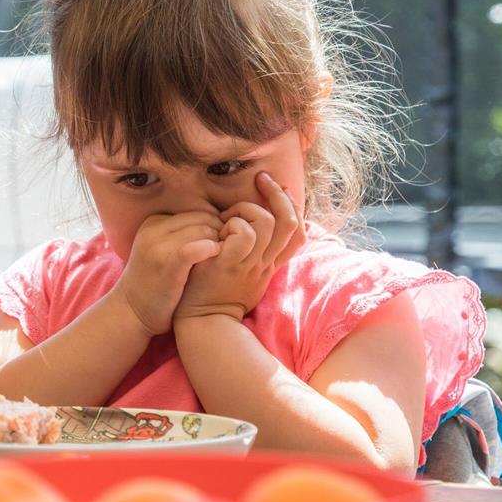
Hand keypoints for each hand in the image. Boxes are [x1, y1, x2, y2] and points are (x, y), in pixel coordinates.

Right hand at [110, 210, 223, 337]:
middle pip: (201, 218)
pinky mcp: (166, 265)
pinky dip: (210, 249)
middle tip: (225, 250)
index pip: (195, 212)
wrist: (131, 312)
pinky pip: (195, 248)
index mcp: (152, 222)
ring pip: (202, 230)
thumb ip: (180, 234)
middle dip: (218, 231)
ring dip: (218, 242)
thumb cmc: (154, 283)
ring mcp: (158, 247)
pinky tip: (216, 257)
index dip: (213, 225)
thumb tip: (217, 223)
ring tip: (222, 257)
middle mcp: (153, 230)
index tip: (220, 242)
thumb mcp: (158, 250)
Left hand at [174, 172, 305, 322]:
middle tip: (261, 179)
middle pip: (288, 222)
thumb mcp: (242, 275)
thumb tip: (250, 227)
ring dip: (245, 209)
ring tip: (226, 217)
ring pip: (266, 222)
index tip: (280, 189)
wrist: (203, 322)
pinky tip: (218, 232)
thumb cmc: (214, 295)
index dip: (293, 207)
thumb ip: (251, 254)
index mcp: (270, 266)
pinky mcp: (231, 264)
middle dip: (276, 195)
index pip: (297, 233)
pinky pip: (244, 233)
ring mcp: (250, 264)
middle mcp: (265, 264)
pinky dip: (232, 224)